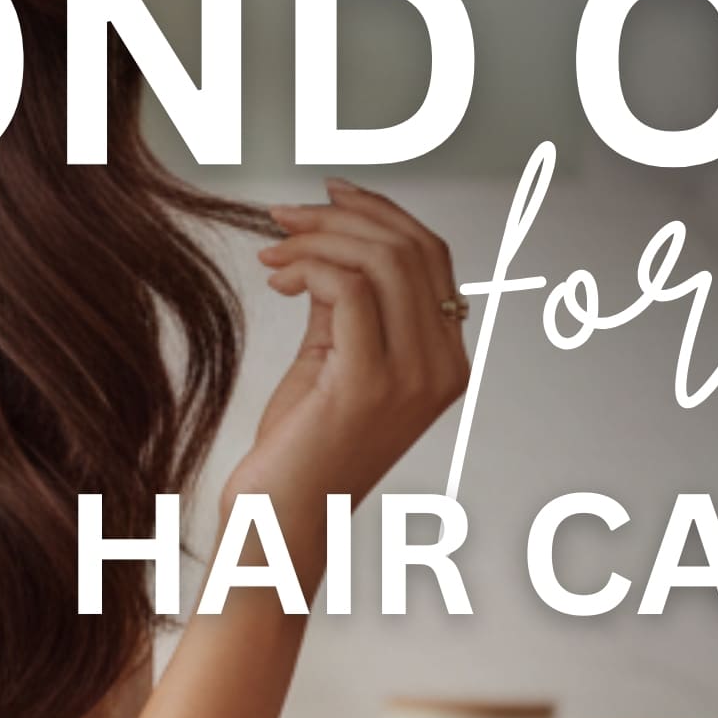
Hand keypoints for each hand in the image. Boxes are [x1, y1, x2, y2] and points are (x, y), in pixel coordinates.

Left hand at [234, 180, 468, 537]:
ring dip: (319, 239)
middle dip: (344, 216)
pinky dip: (309, 268)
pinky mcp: (369, 384)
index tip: (326, 194)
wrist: (278, 523)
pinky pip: (349, 290)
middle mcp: (443, 366)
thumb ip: (346, 305)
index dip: (380, 212)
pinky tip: (278, 279)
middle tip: (285, 215)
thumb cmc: (298, 450)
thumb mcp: (331, 360)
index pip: (431, 257)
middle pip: (412, 248)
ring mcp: (413, 377)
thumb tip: (333, 242)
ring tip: (273, 251)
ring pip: (383, 261)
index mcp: (445, 360)